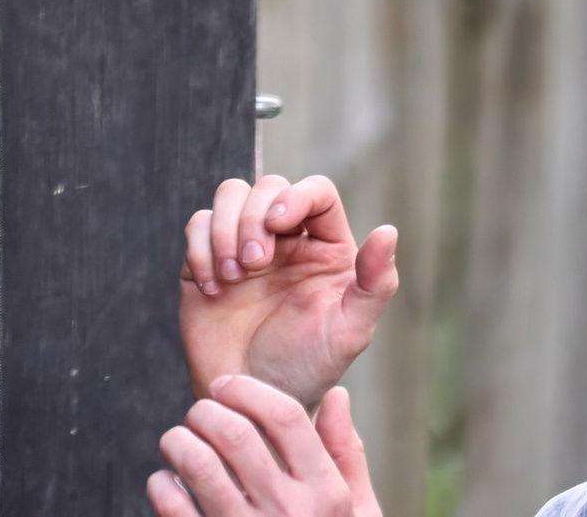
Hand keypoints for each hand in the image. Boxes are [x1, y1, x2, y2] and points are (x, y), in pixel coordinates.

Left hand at [150, 378, 383, 516]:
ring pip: (199, 463)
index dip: (246, 389)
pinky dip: (161, 486)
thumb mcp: (356, 515)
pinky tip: (168, 485)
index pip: (285, 415)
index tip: (225, 386)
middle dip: (204, 411)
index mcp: (327, 496)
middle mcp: (292, 514)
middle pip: (234, 431)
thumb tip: (336, 396)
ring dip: (177, 441)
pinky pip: (173, 507)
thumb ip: (345, 456)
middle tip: (197, 417)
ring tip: (177, 444)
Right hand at [179, 174, 397, 409]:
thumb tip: (389, 230)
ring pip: (231, 193)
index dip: (296, 195)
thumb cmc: (306, 370)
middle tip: (254, 265)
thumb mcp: (348, 332)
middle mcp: (286, 239)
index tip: (278, 224)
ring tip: (232, 277)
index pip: (317, 191)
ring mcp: (244, 244)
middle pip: (269, 185)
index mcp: (325, 248)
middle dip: (254, 218)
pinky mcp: (208, 256)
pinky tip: (212, 289)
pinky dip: (200, 249)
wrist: (251, 402)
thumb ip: (374, 284)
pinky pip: (198, 223)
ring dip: (226, 228)